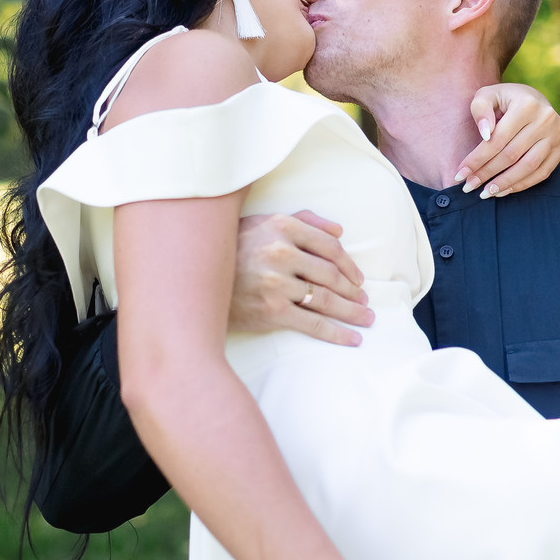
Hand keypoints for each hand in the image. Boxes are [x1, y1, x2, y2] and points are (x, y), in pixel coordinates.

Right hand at [230, 210, 374, 344]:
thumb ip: (303, 221)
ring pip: (326, 299)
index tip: (359, 279)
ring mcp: (277, 283)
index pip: (329, 246)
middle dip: (353, 291)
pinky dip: (337, 332)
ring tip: (365, 318)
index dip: (349, 265)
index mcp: (281, 227)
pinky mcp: (272, 310)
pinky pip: (312, 323)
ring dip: (351, 311)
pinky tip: (353, 338)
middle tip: (365, 301)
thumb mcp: (261, 223)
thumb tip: (340, 230)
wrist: (194, 280)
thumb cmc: (232, 249)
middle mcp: (281, 252)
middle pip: (331, 274)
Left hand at [455, 84, 559, 196]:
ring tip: (485, 193)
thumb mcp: (487, 95)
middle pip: (511, 155)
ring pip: (528, 167)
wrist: (533, 99)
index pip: (497, 139)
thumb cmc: (504, 100)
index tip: (459, 175)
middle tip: (469, 186)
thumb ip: (481, 109)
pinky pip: (542, 173)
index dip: (477, 159)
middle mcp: (546, 119)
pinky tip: (503, 190)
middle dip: (487, 173)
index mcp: (527, 104)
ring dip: (505, 183)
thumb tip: (485, 134)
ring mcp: (558, 134)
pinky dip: (522, 185)